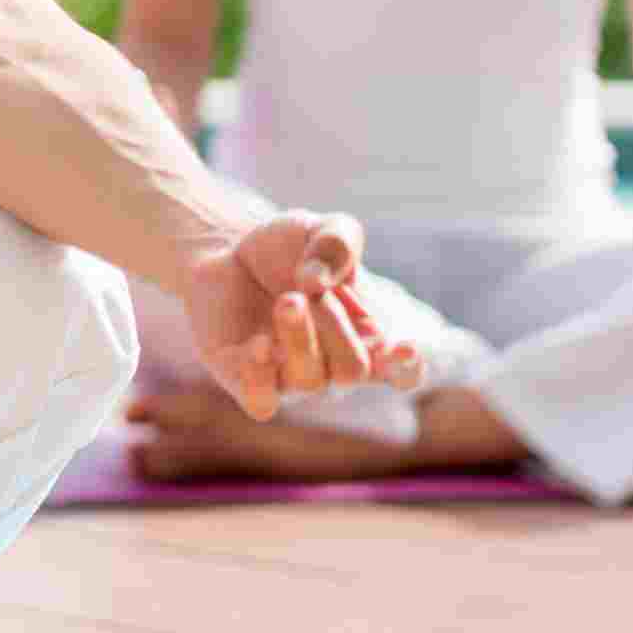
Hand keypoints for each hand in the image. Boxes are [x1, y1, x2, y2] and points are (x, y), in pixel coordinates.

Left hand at [174, 209, 421, 421]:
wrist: (226, 250)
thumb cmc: (287, 249)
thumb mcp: (321, 229)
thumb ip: (338, 243)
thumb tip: (315, 283)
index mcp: (366, 338)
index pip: (402, 374)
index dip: (407, 368)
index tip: (406, 346)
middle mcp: (331, 366)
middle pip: (352, 371)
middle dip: (335, 325)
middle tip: (310, 291)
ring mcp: (288, 376)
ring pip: (309, 383)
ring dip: (300, 337)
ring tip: (287, 299)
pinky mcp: (243, 380)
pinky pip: (261, 403)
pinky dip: (260, 379)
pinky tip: (258, 343)